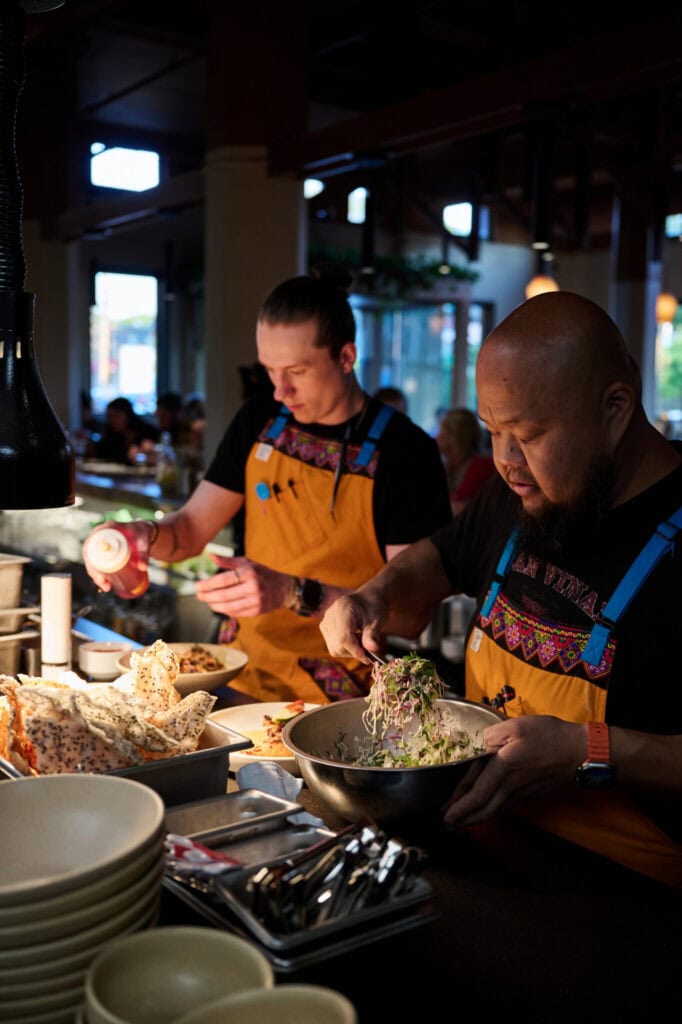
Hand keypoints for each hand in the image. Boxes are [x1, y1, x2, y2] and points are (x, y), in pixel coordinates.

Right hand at [82, 520, 151, 591]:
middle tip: (105, 586)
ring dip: (97, 575)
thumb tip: (143, 568)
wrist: (144, 531)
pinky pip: (98, 562)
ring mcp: (102, 543)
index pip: (91, 547)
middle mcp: (100, 535)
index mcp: (105, 529)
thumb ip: (144, 552)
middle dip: (95, 573)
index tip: (101, 577)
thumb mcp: (144, 540)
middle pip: (90, 556)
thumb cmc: (143, 532)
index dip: (92, 563)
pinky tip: (105, 583)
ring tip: (107, 587)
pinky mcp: (106, 550)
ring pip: (93, 561)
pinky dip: (100, 572)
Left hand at [193, 554, 291, 615]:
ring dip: (213, 605)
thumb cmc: (262, 574)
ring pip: (228, 607)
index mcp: (249, 572)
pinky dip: (224, 610)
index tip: (197, 585)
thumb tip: (210, 556)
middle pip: (223, 595)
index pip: (223, 580)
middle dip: (207, 596)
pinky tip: (219, 606)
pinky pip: (235, 613)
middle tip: (198, 595)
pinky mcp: (256, 611)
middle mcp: (253, 587)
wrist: (284, 589)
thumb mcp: (247, 563)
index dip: (207, 584)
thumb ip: (228, 561)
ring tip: (207, 601)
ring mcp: (255, 601)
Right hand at [319, 592, 386, 662]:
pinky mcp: (325, 629)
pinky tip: (354, 639)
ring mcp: (325, 622)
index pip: (343, 637)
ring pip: (334, 649)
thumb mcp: (377, 619)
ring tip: (361, 640)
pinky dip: (345, 648)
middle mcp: (330, 615)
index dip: (355, 650)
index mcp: (343, 608)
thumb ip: (372, 634)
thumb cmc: (374, 607)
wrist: (367, 600)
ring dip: (350, 651)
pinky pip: (333, 647)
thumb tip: (372, 649)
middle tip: (368, 647)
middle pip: (337, 645)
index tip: (368, 658)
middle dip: (354, 651)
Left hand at [442, 716, 586, 827]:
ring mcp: (522, 794)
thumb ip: (492, 735)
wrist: (580, 753)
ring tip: (462, 824)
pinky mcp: (531, 795)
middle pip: (483, 809)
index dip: (459, 806)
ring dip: (476, 820)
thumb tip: (479, 745)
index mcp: (502, 768)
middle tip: (448, 826)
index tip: (445, 815)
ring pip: (495, 811)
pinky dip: (492, 813)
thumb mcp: (516, 726)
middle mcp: (510, 787)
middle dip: (463, 820)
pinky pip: (506, 808)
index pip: (476, 794)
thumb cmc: (549, 736)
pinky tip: (488, 812)